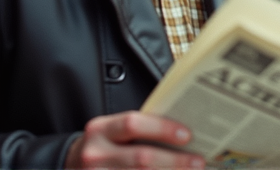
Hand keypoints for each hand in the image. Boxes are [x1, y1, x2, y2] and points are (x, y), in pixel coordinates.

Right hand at [64, 111, 203, 168]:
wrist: (70, 166)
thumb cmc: (105, 145)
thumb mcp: (114, 132)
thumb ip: (142, 129)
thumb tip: (186, 133)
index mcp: (101, 130)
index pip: (132, 124)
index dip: (162, 129)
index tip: (187, 135)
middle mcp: (94, 154)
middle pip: (141, 159)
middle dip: (174, 161)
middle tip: (198, 162)